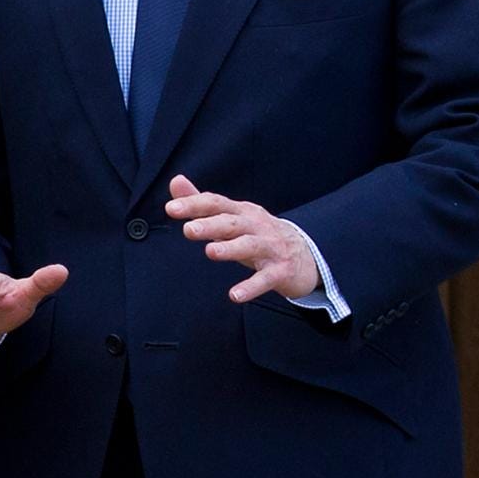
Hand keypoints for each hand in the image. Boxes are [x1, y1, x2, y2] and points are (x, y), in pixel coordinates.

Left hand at [165, 174, 320, 302]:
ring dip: (230, 249)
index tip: (170, 209)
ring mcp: (270, 247)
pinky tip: (234, 295)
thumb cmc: (259, 234)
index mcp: (241, 211)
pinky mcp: (281, 271)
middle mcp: (256, 225)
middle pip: (231, 223)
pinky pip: (265, 279)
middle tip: (188, 230)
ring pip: (249, 246)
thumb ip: (202, 202)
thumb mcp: (232, 217)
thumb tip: (175, 182)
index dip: (194, 204)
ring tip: (210, 252)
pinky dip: (251, 287)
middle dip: (210, 225)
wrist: (307, 254)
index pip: (216, 203)